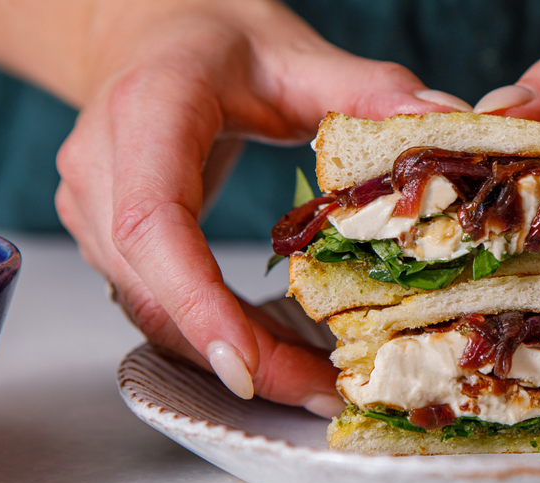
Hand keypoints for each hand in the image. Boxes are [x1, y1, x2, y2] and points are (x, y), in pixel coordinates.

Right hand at [54, 0, 469, 413]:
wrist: (153, 35)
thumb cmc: (221, 42)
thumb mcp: (301, 53)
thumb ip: (372, 90)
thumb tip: (446, 125)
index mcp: (146, 110)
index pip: (153, 221)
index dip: (196, 302)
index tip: (246, 370)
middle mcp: (101, 166)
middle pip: (153, 288)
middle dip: (239, 352)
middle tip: (322, 391)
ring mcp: (93, 208)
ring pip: (149, 310)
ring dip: (230, 355)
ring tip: (314, 383)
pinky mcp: (107, 237)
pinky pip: (154, 304)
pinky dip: (214, 337)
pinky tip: (274, 353)